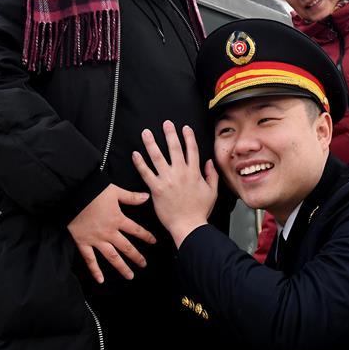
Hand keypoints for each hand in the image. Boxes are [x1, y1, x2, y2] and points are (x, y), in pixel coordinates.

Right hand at [67, 184, 156, 283]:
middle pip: (126, 247)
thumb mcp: (115, 191)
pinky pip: (90, 259)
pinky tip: (101, 280)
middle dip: (136, 257)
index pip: (135, 230)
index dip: (146, 236)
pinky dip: (95, 270)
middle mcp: (109, 232)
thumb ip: (131, 197)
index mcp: (117, 219)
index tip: (154, 242)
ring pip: (112, 257)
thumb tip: (147, 196)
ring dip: (121, 267)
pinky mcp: (83, 243)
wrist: (73, 195)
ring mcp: (96, 239)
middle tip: (144, 265)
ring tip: (130, 276)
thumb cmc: (94, 191)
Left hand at [132, 121, 217, 247]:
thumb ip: (212, 175)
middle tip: (165, 123)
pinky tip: (135, 154)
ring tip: (146, 133)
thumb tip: (209, 162)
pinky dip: (140, 163)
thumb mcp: (212, 192)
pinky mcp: (156, 189)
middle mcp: (181, 173)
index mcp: (194, 173)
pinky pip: (146, 173)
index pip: (192, 150)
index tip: (185, 128)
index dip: (188, 137)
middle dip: (170, 134)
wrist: (189, 226)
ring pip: (158, 157)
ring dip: (151, 143)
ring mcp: (168, 180)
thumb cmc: (200, 211)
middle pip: (175, 148)